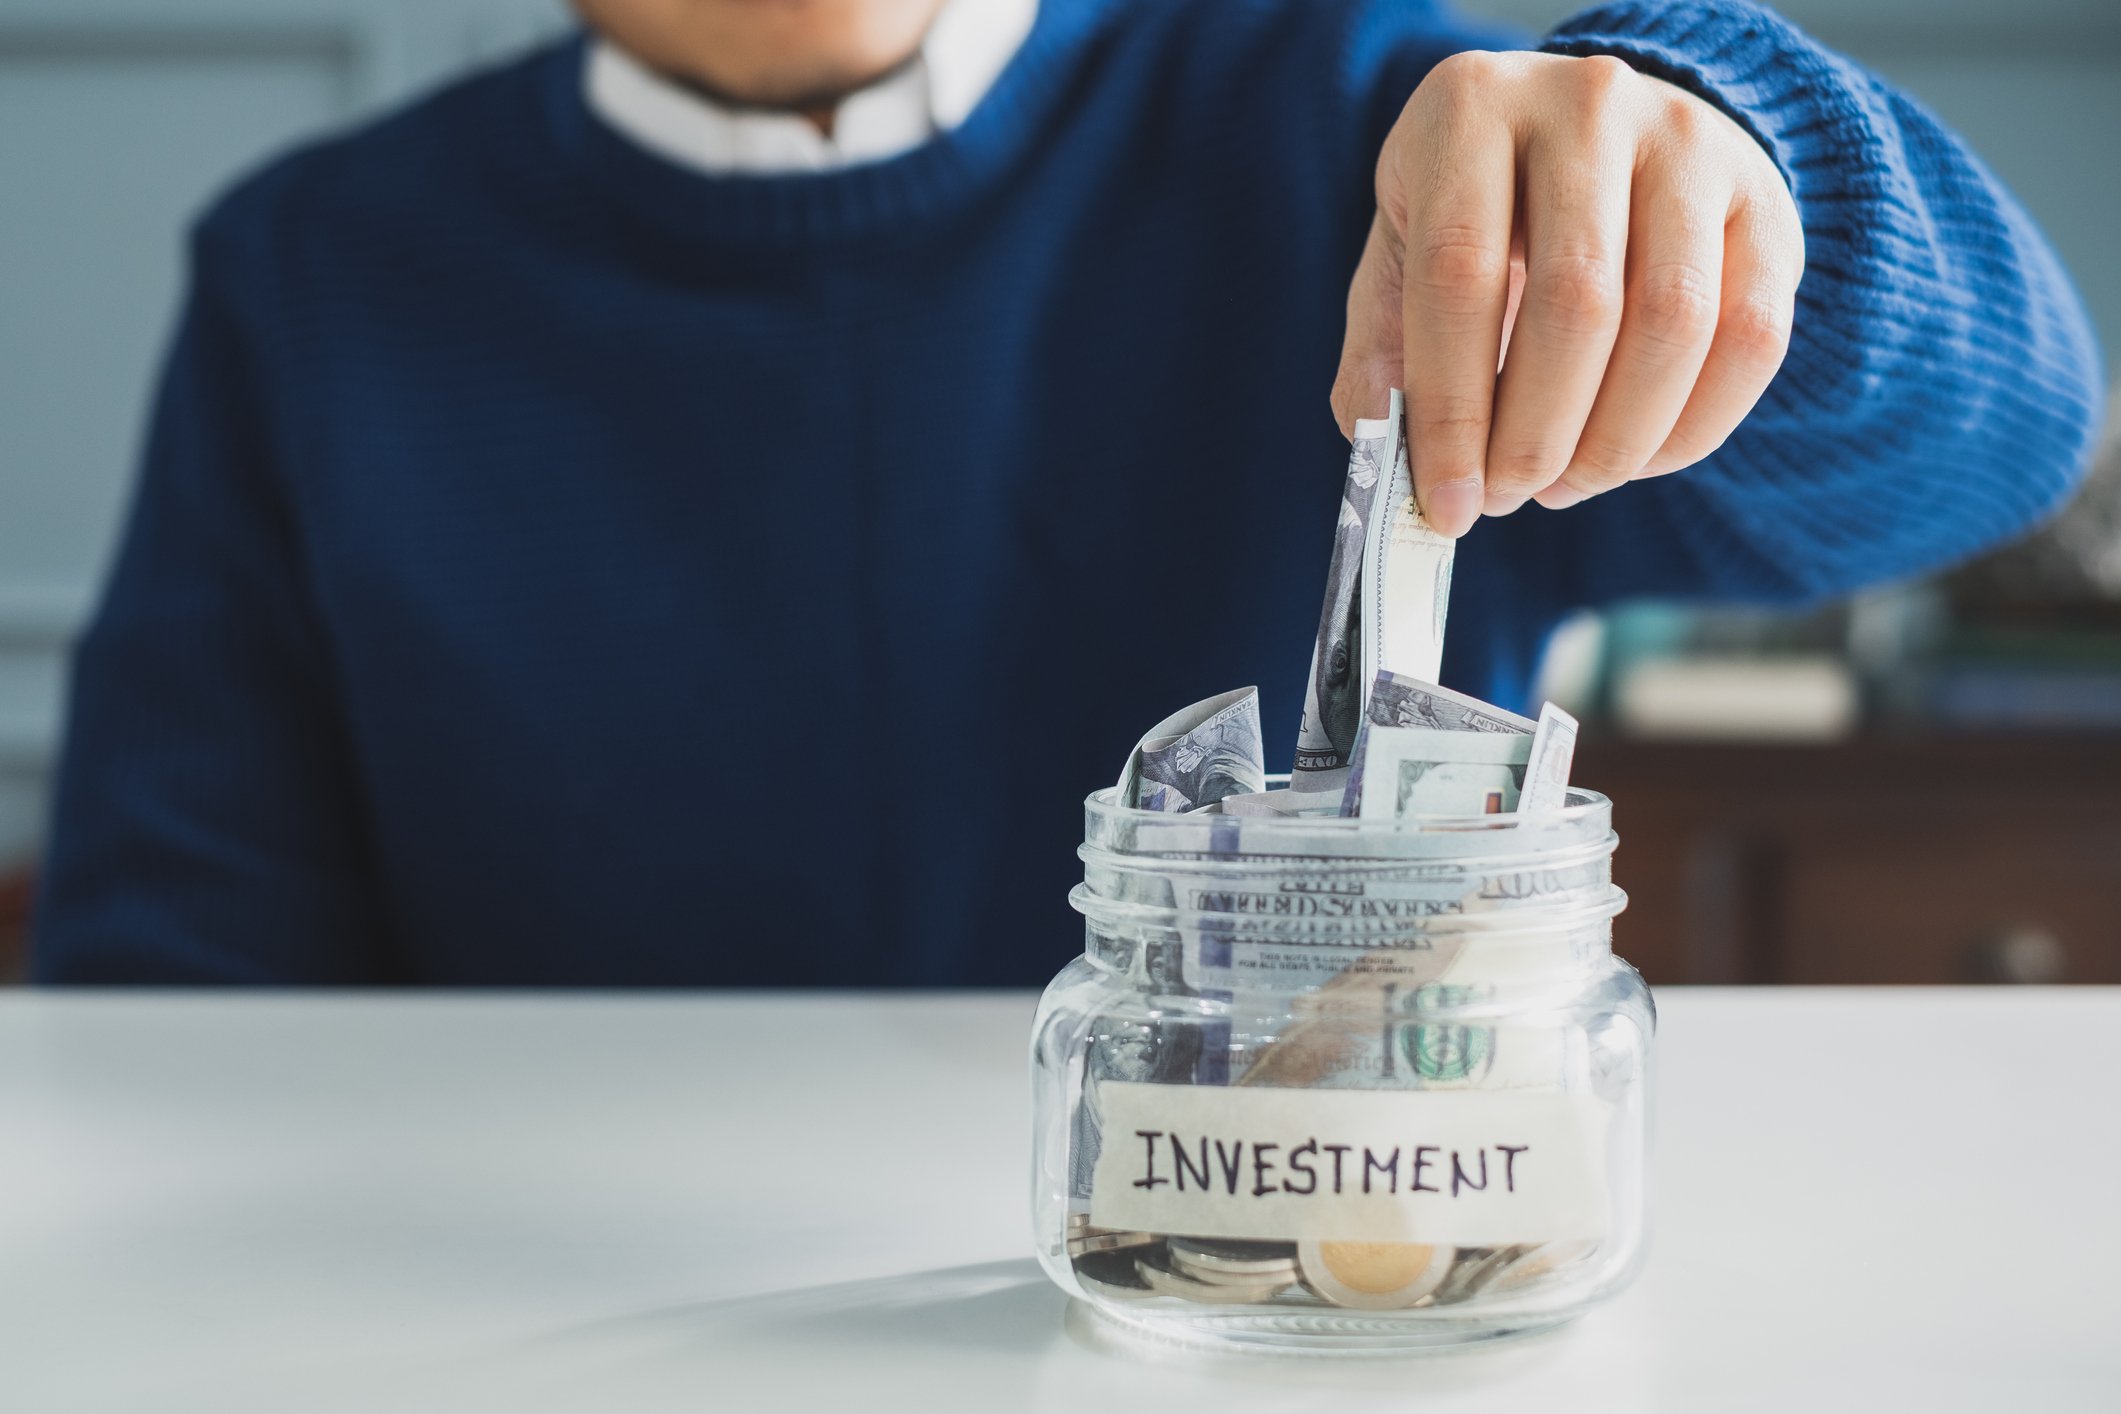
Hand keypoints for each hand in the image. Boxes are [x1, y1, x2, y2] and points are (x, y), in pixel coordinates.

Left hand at [1331, 52, 1803, 536]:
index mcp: (1472, 110)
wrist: (1594, 141)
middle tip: (1508, 497)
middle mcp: (1589, 106)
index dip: (1452, 411)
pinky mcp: (1764, 201)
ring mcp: (1691, 143)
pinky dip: (1688, 431)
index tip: (1448, 505)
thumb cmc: (1480, 214)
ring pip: (1673, 323)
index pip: (1460, 274)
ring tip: (1563, 485)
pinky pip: (1751, 340)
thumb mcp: (1405, 253)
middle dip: (1537, 435)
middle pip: (1576, 302)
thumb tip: (1383, 447)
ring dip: (1614, 442)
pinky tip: (1632, 461)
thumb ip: (1383, 348)